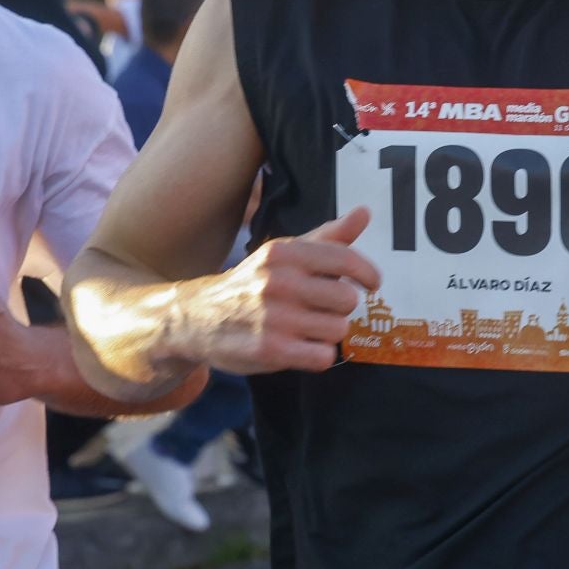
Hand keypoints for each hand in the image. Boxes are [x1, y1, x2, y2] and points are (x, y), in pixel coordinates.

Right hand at [181, 208, 380, 374]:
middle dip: (340, 308)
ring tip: (305, 328)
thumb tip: (364, 212)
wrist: (196, 318)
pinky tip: (301, 347)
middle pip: (347, 300)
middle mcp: (278, 282)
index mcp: (284, 252)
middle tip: (320, 309)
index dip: (368, 274)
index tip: (372, 284)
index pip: (346, 260)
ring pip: (338, 330)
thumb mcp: (285, 253)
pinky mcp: (270, 350)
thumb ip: (329, 237)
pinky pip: (323, 357)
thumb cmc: (254, 283)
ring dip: (328, 333)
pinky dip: (318, 355)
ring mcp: (273, 318)